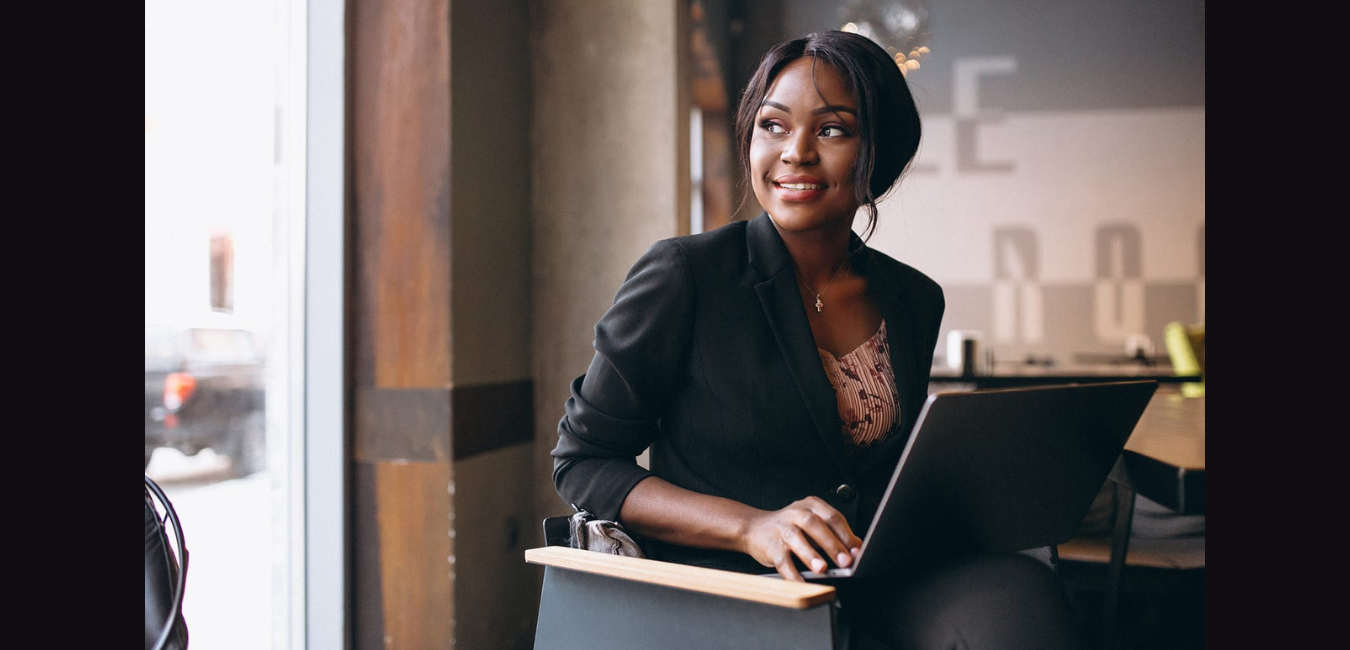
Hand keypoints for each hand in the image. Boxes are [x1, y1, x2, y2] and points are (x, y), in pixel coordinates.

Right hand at [741, 496, 861, 580]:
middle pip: (815, 525)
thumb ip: (835, 534)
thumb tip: (857, 548)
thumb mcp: (814, 525)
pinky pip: (782, 560)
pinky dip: (791, 573)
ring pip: (796, 539)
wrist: (754, 528)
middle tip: (845, 561)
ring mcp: (781, 528)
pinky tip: (801, 582)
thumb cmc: (790, 528)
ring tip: (822, 569)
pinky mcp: (770, 545)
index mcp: (811, 506)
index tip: (856, 551)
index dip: (846, 534)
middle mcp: (796, 513)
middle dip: (831, 544)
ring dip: (810, 554)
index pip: (832, 517)